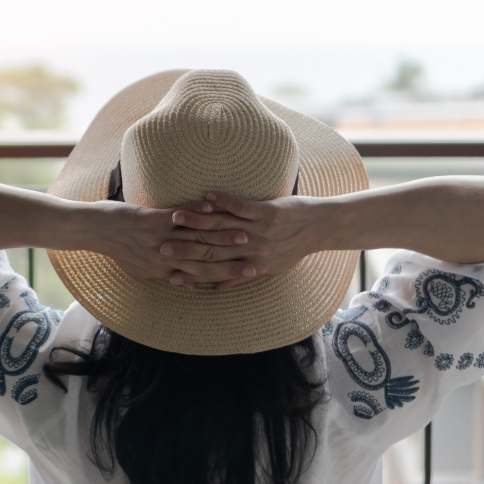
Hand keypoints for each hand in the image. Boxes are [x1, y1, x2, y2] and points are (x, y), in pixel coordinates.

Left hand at [91, 199, 243, 282]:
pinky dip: (196, 211)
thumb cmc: (119, 250)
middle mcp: (163, 258)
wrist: (93, 231)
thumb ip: (168, 276)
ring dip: (221, 234)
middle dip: (232, 259)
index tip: (249, 274)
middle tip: (256, 257)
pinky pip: (178, 216)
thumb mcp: (143, 270)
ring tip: (245, 232)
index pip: (201, 276)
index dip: (226, 276)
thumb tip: (191, 284)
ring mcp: (158, 239)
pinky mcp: (151, 221)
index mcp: (163, 271)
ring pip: (196, 239)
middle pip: (203, 260)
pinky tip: (214, 205)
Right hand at [160, 191, 322, 289]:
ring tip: (176, 217)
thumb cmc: (294, 248)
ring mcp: (261, 230)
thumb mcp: (270, 269)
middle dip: (186, 247)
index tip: (169, 268)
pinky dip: (225, 200)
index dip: (191, 269)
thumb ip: (241, 277)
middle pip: (213, 249)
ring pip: (224, 226)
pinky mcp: (269, 212)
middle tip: (161, 245)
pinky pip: (243, 206)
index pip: (215, 268)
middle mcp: (254, 250)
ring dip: (199, 220)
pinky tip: (207, 194)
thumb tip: (216, 289)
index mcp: (251, 265)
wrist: (322, 227)